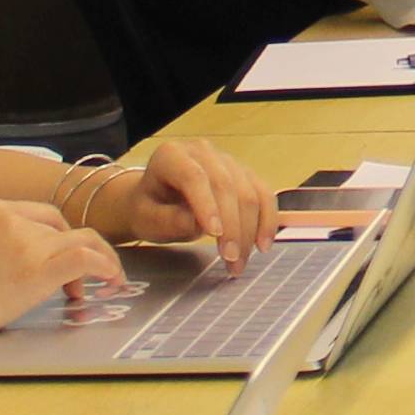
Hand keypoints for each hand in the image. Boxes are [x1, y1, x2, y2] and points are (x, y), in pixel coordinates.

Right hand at [0, 197, 123, 348]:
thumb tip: (22, 256)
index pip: (46, 216)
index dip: (60, 240)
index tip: (62, 267)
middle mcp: (14, 218)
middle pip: (65, 229)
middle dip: (78, 254)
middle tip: (75, 288)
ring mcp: (26, 242)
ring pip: (82, 241)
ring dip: (96, 265)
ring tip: (88, 293)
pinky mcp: (37, 269)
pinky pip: (86, 258)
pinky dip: (105, 268)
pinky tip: (109, 283)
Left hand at [93, 135, 271, 269]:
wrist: (155, 201)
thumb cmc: (149, 209)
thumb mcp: (147, 218)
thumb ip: (169, 220)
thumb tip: (198, 223)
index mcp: (172, 155)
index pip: (194, 176)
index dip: (207, 205)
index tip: (214, 234)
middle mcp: (202, 152)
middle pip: (226, 185)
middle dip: (233, 227)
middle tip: (231, 260)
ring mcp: (227, 161)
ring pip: (249, 192)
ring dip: (250, 230)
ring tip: (241, 262)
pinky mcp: (244, 174)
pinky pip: (263, 194)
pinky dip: (266, 220)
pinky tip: (262, 244)